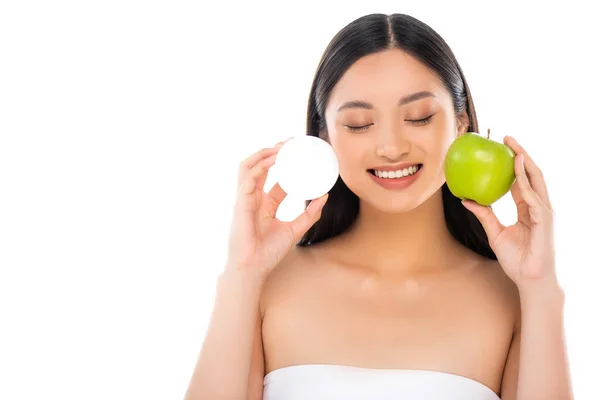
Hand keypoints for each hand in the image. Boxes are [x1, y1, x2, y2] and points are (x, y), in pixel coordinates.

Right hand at [225, 138, 328, 278]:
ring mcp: (246, 198)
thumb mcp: (296, 229)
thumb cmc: (269, 253)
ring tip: (281, 146)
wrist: (254, 268)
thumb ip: (310, 214)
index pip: (275, 176)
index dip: (285, 162)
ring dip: (264, 153)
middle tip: (291, 142)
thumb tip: (325, 196)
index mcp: (265, 203)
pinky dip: (259, 166)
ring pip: (249, 166)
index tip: (300, 152)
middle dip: (274, 151)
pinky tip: (273, 160)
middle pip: (260, 166)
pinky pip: (247, 178)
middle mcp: (254, 197)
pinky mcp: (241, 202)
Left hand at [461, 136, 555, 286]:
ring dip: (525, 162)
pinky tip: (516, 172)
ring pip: (536, 181)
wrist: (531, 279)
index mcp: (528, 209)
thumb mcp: (494, 233)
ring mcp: (544, 212)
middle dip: (521, 154)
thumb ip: (484, 215)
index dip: (512, 164)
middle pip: (532, 174)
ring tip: (513, 147)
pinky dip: (524, 184)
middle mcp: (538, 207)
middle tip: (506, 137)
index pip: (521, 181)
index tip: (500, 148)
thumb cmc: (516, 260)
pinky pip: (533, 199)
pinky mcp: (545, 220)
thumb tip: (465, 199)